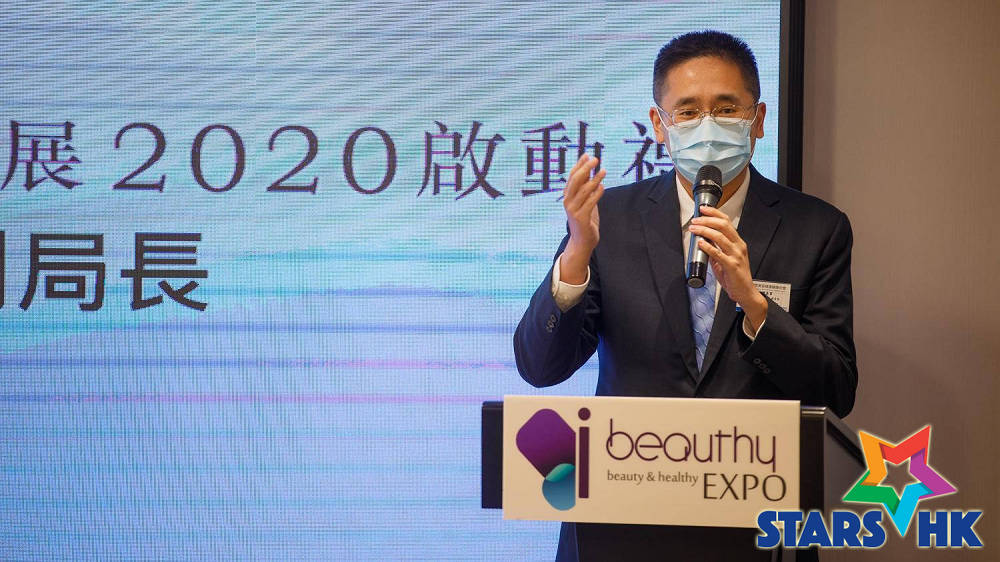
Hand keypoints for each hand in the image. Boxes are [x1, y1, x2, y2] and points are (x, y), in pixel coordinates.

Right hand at [560, 154, 604, 283]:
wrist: (582, 241)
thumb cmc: (585, 219)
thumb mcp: (586, 201)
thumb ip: (587, 188)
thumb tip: (592, 172)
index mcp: (568, 196)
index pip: (572, 176)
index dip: (579, 165)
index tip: (587, 155)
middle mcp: (568, 201)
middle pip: (575, 181)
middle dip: (585, 168)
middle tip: (595, 159)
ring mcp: (573, 210)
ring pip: (583, 190)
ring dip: (594, 179)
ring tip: (603, 171)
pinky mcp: (581, 218)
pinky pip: (590, 203)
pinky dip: (596, 194)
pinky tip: (603, 186)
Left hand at [689, 205, 767, 330]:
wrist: (745, 292)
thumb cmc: (735, 277)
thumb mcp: (724, 260)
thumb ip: (715, 250)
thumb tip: (702, 242)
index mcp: (738, 243)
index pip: (727, 222)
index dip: (714, 213)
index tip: (703, 209)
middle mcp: (738, 246)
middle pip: (723, 225)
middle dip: (707, 219)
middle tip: (696, 219)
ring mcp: (736, 255)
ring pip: (720, 237)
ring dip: (704, 230)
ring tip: (694, 229)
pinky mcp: (732, 265)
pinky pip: (718, 253)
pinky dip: (708, 246)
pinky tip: (700, 242)